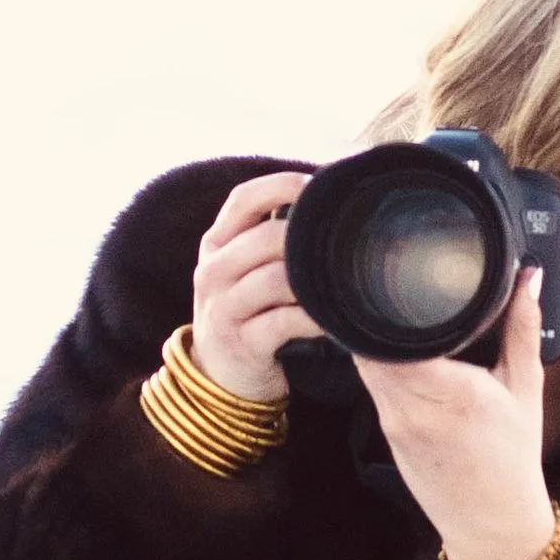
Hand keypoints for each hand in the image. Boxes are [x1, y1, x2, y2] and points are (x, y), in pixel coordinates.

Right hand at [189, 173, 324, 401]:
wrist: (219, 375)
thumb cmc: (247, 311)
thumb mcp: (243, 269)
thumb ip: (271, 236)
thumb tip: (326, 199)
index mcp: (215, 244)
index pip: (243, 199)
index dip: (282, 185)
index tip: (320, 185)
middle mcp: (213, 272)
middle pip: (265, 238)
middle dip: (308, 236)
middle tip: (346, 239)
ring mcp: (223, 309)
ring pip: (274, 279)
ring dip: (314, 279)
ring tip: (344, 279)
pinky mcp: (242, 343)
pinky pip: (284, 322)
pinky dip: (314, 317)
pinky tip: (333, 317)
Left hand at [355, 270, 555, 559]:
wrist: (492, 523)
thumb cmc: (513, 458)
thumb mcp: (527, 388)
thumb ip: (523, 328)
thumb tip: (529, 278)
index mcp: (454, 392)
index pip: (397, 335)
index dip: (390, 303)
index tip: (399, 276)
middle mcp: (415, 407)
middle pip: (372, 343)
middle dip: (379, 312)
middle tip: (393, 282)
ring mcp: (394, 423)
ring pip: (365, 363)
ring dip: (375, 337)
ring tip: (393, 310)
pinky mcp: (386, 434)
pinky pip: (372, 384)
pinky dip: (378, 362)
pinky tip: (395, 350)